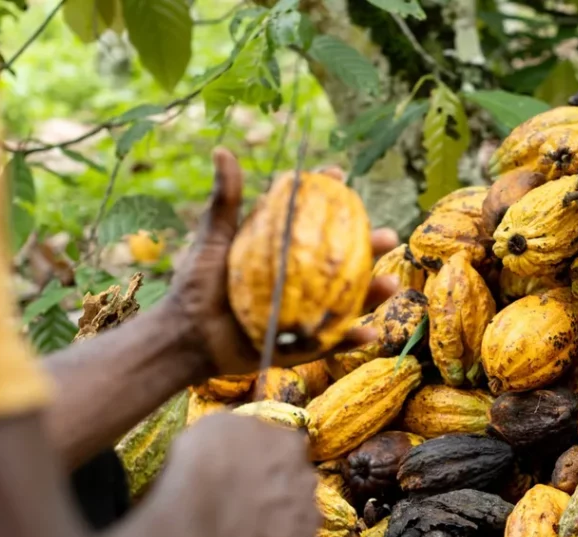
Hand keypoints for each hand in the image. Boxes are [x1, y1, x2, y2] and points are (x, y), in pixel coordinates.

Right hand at [167, 412, 320, 536]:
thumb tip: (241, 443)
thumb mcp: (217, 426)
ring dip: (280, 530)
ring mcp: (310, 515)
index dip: (264, 466)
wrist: (200, 511)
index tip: (244, 478)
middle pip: (296, 487)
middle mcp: (307, 477)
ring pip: (299, 522)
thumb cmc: (201, 462)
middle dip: (277, 497)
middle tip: (245, 511)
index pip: (286, 451)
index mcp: (288, 443)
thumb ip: (241, 434)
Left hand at [169, 148, 400, 376]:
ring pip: (347, 301)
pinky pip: (331, 341)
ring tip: (391, 284)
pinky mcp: (301, 345)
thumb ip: (225, 202)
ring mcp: (303, 311)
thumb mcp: (214, 240)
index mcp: (280, 249)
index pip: (311, 219)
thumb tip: (223, 151)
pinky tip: (370, 332)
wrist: (185, 338)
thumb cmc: (196, 286)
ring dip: (373, 293)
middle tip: (387, 237)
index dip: (328, 197)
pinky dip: (352, 338)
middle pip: (342, 260)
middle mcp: (298, 279)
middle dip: (369, 248)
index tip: (339, 176)